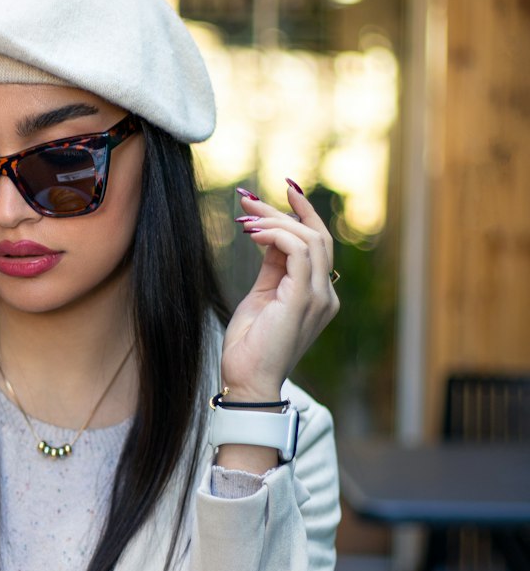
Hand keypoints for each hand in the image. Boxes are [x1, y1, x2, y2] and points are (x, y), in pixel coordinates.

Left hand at [220, 179, 339, 402]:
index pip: (318, 244)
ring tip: (245, 219)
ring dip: (274, 221)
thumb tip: (270, 233)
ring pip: (310, 239)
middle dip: (284, 210)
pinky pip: (298, 251)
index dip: (302, 213)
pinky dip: (276, 235)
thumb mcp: (262, 295)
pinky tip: (252, 234)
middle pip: (317, 236)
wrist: (246, 381)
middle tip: (248, 199)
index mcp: (318, 295)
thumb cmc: (250, 345)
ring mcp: (318, 298)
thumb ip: (273, 266)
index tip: (284, 189)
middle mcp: (325, 295)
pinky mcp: (303, 299)